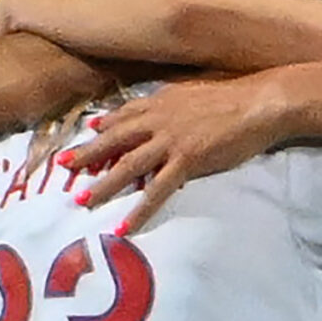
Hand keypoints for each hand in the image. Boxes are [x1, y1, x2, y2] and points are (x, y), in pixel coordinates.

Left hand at [61, 74, 292, 231]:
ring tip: (82, 200)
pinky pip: (157, 190)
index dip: (102, 126)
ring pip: (127, 166)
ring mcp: (170, 141)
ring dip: (103, 185)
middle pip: (114, 139)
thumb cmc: (234, 99)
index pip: (124, 116)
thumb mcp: (195, 95)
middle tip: (62, 167)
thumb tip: (156, 110)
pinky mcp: (187, 161)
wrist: (260, 103)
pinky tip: (124, 226)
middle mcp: (159, 120)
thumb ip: (171, 104)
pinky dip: (139, 210)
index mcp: (161, 103)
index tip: (85, 135)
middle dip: (87, 154)